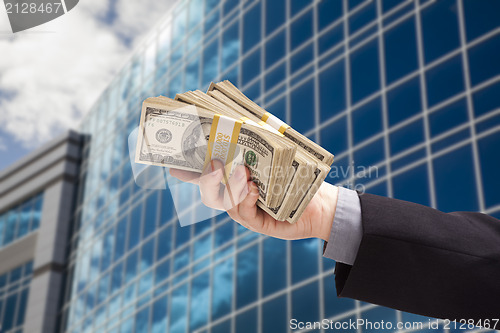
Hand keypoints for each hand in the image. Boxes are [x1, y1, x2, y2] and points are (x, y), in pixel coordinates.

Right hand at [169, 159, 338, 240]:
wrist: (319, 202)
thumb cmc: (297, 178)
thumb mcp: (278, 159)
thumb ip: (261, 146)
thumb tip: (248, 123)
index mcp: (236, 182)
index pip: (208, 176)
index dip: (188, 172)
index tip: (171, 165)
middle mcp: (236, 197)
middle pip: (211, 190)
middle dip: (207, 177)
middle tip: (212, 164)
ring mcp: (244, 211)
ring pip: (226, 201)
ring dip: (232, 186)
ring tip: (242, 172)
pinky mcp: (256, 223)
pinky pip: (243, 213)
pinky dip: (247, 199)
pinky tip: (254, 189)